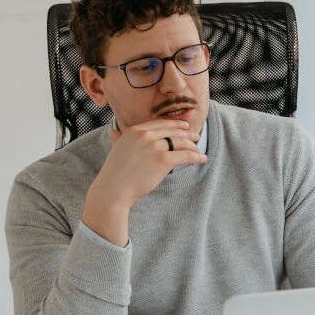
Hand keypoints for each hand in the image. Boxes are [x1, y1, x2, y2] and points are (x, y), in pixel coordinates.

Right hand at [82, 119, 206, 244]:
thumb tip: (116, 132)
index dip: (175, 124)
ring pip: (181, 142)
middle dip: (187, 134)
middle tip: (196, 137)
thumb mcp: (117, 149)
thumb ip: (121, 139)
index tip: (185, 126)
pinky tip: (202, 159)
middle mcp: (145, 135)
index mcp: (134, 131)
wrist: (113, 190)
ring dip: (193, 146)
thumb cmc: (115, 174)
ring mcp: (155, 146)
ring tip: (199, 151)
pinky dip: (196, 157)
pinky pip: (186, 155)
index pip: (160, 124)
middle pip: (173, 131)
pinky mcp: (163, 160)